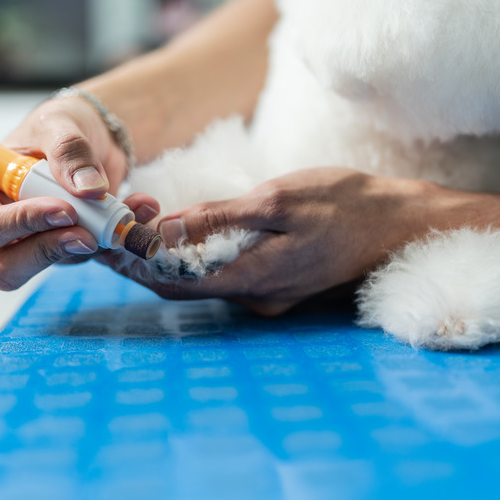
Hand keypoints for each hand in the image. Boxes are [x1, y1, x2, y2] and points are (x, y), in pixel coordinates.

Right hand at [0, 95, 145, 289]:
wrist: (95, 135)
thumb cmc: (61, 126)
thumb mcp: (61, 123)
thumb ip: (69, 151)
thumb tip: (88, 188)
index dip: (20, 225)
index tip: (62, 209)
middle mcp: (5, 226)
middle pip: (6, 267)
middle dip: (50, 251)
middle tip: (87, 233)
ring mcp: (39, 242)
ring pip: (56, 264)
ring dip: (95, 243)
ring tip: (123, 213)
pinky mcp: (73, 248)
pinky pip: (95, 254)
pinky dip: (120, 236)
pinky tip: (139, 210)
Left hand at [97, 167, 433, 313]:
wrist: (396, 224)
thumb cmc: (344, 205)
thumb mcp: (277, 200)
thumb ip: (219, 219)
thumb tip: (166, 230)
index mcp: (252, 279)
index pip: (173, 283)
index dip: (134, 265)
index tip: (104, 241)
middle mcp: (256, 299)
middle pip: (184, 285)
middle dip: (144, 259)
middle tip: (114, 226)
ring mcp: (269, 296)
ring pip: (204, 280)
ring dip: (170, 257)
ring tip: (140, 222)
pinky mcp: (279, 285)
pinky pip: (227, 275)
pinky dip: (199, 256)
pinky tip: (185, 233)